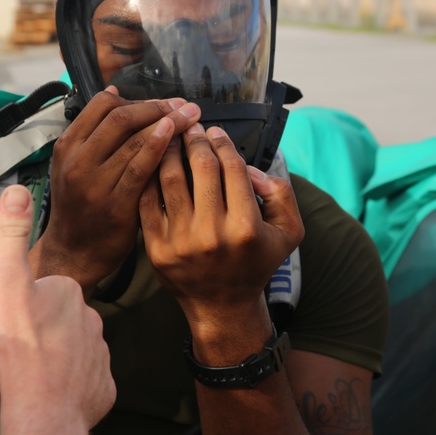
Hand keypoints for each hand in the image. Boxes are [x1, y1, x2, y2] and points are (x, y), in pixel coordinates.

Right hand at [0, 185, 115, 434]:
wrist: (41, 406)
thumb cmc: (19, 343)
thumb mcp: (6, 278)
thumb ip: (12, 233)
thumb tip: (18, 188)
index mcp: (68, 290)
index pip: (52, 290)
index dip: (32, 302)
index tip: (18, 315)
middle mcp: (92, 319)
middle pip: (66, 319)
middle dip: (48, 329)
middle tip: (25, 343)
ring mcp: (100, 355)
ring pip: (78, 350)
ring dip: (60, 356)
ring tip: (37, 367)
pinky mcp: (103, 388)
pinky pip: (87, 380)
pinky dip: (72, 383)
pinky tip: (54, 388)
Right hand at [37, 88, 200, 291]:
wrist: (73, 252)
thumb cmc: (81, 206)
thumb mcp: (75, 164)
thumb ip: (95, 133)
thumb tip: (116, 93)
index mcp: (68, 145)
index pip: (102, 104)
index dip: (137, 99)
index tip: (162, 102)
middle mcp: (78, 159)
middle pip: (120, 117)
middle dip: (157, 107)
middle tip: (183, 105)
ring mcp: (94, 182)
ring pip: (133, 139)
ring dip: (167, 122)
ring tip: (190, 117)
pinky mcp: (114, 203)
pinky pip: (139, 168)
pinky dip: (159, 147)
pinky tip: (175, 138)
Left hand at [138, 125, 303, 338]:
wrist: (222, 307)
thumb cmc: (255, 263)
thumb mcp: (287, 232)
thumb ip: (281, 194)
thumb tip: (250, 167)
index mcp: (246, 227)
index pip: (232, 168)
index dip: (222, 143)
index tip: (214, 131)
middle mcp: (213, 234)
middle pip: (200, 168)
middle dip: (194, 139)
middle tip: (189, 126)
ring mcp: (181, 242)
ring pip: (170, 179)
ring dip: (168, 151)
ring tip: (168, 136)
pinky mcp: (156, 249)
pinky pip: (148, 202)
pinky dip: (148, 177)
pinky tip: (151, 163)